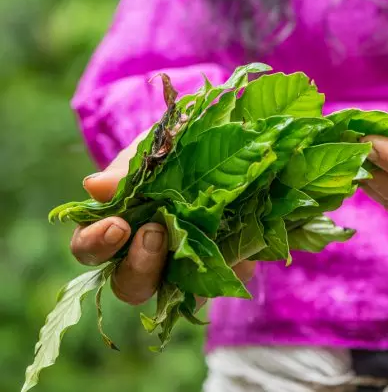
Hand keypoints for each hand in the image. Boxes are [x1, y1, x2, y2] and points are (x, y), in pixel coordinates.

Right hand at [70, 133, 255, 305]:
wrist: (234, 150)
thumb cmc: (178, 153)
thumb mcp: (154, 153)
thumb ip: (127, 171)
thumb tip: (94, 186)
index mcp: (117, 228)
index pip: (90, 249)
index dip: (95, 243)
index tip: (116, 225)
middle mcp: (146, 257)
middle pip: (128, 285)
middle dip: (138, 265)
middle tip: (154, 233)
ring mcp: (183, 270)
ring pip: (171, 295)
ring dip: (181, 273)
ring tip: (191, 243)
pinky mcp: (223, 272)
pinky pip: (224, 280)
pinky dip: (231, 264)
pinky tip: (240, 249)